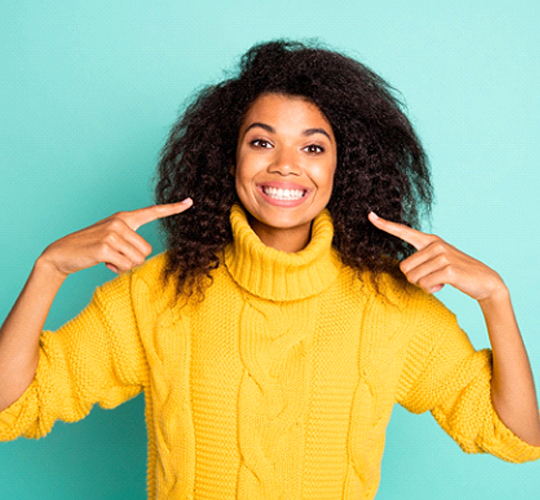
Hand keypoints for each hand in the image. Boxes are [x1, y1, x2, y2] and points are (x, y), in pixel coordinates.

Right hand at [39, 198, 192, 277]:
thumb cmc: (92, 247)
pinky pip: (125, 266)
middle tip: (116, 256)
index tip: (190, 201)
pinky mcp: (105, 247)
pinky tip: (103, 262)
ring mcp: (112, 233)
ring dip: (125, 265)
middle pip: (147, 250)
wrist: (62, 253)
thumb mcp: (113, 238)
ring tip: (109, 258)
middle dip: (134, 259)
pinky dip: (116, 269)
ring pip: (138, 259)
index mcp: (124, 218)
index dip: (173, 208)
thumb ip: (130, 240)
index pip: (153, 211)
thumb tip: (146, 255)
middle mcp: (120, 222)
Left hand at [368, 212, 505, 301]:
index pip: (403, 231)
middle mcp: (435, 244)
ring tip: (440, 281)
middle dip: (414, 279)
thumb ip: (421, 260)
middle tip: (432, 278)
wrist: (485, 281)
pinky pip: (425, 284)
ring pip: (413, 278)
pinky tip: (443, 286)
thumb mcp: (438, 262)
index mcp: (430, 241)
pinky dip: (432, 290)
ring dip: (424, 285)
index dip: (385, 225)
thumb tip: (404, 269)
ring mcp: (442, 255)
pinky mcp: (448, 269)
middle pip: (404, 268)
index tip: (370, 216)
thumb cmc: (457, 273)